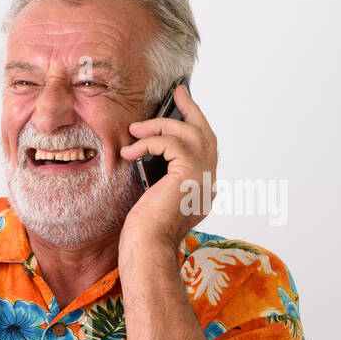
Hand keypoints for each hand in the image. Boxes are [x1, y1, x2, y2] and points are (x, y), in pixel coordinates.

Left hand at [118, 84, 217, 253]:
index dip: (194, 126)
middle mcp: (209, 182)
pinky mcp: (190, 174)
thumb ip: (162, 178)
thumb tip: (149, 156)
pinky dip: (149, 142)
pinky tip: (130, 151)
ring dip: (160, 125)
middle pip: (205, 134)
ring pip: (189, 133)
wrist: (146, 247)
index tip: (183, 106)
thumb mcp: (154, 197)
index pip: (204, 149)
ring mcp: (204, 178)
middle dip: (191, 110)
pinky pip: (171, 143)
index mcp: (202, 188)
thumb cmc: (144, 230)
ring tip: (135, 128)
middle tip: (178, 92)